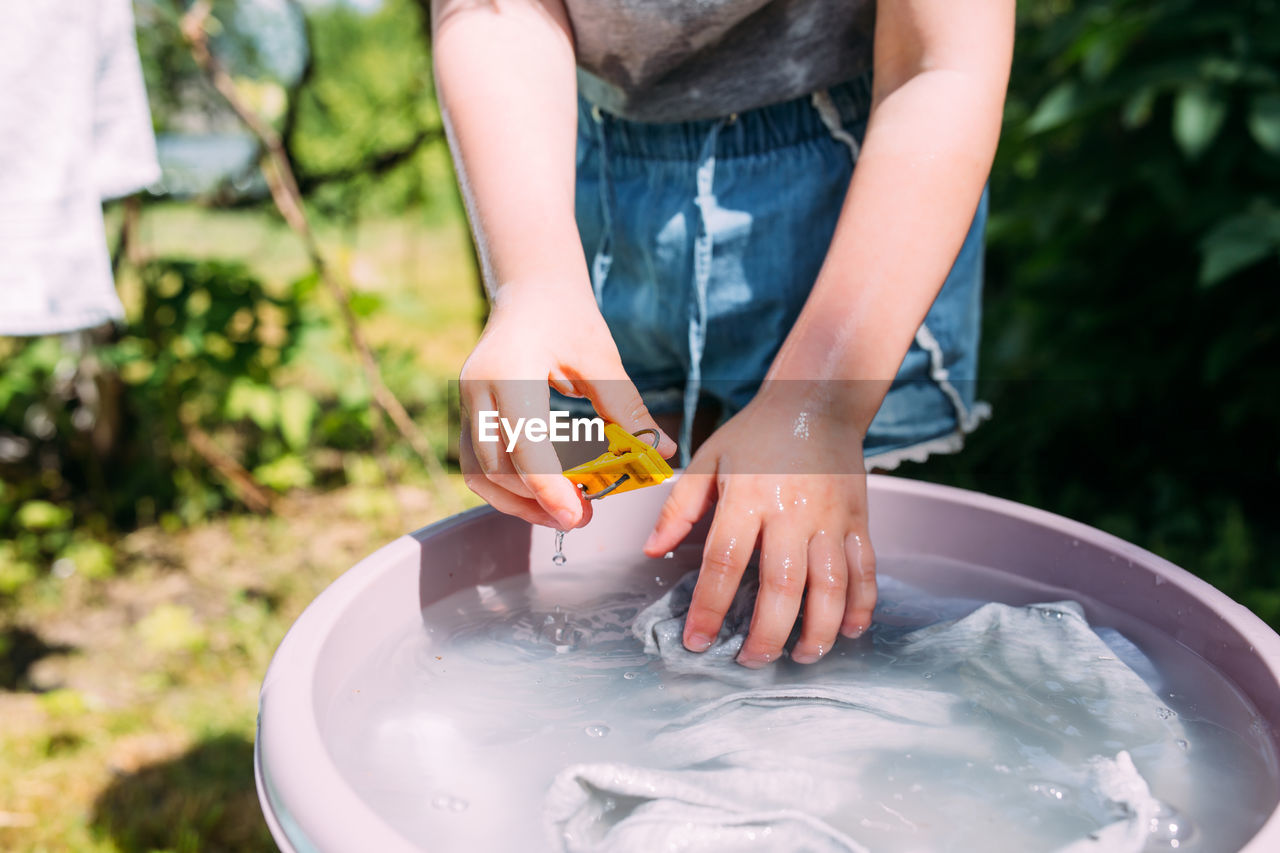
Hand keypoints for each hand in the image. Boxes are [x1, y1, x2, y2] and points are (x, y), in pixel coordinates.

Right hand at [459, 282, 676, 529]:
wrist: (531, 290)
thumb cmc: (568, 318)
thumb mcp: (602, 359)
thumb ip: (628, 409)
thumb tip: (661, 454)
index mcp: (509, 370)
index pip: (524, 443)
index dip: (548, 487)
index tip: (577, 514)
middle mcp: (477, 390)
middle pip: (495, 468)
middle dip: (537, 502)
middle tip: (583, 516)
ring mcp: (467, 403)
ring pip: (479, 474)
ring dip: (518, 504)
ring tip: (565, 514)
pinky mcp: (470, 415)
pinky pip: (478, 466)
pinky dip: (508, 490)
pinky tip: (545, 497)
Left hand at [643, 387, 875, 665]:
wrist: (818, 399)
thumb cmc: (756, 433)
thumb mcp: (708, 459)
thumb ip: (679, 507)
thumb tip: (653, 551)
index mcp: (747, 497)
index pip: (725, 562)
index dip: (710, 607)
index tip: (698, 640)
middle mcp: (791, 511)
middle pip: (782, 585)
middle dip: (767, 633)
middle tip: (751, 662)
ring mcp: (830, 517)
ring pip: (831, 585)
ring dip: (818, 629)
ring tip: (802, 656)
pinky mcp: (858, 519)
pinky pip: (865, 569)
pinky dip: (861, 605)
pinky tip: (848, 631)